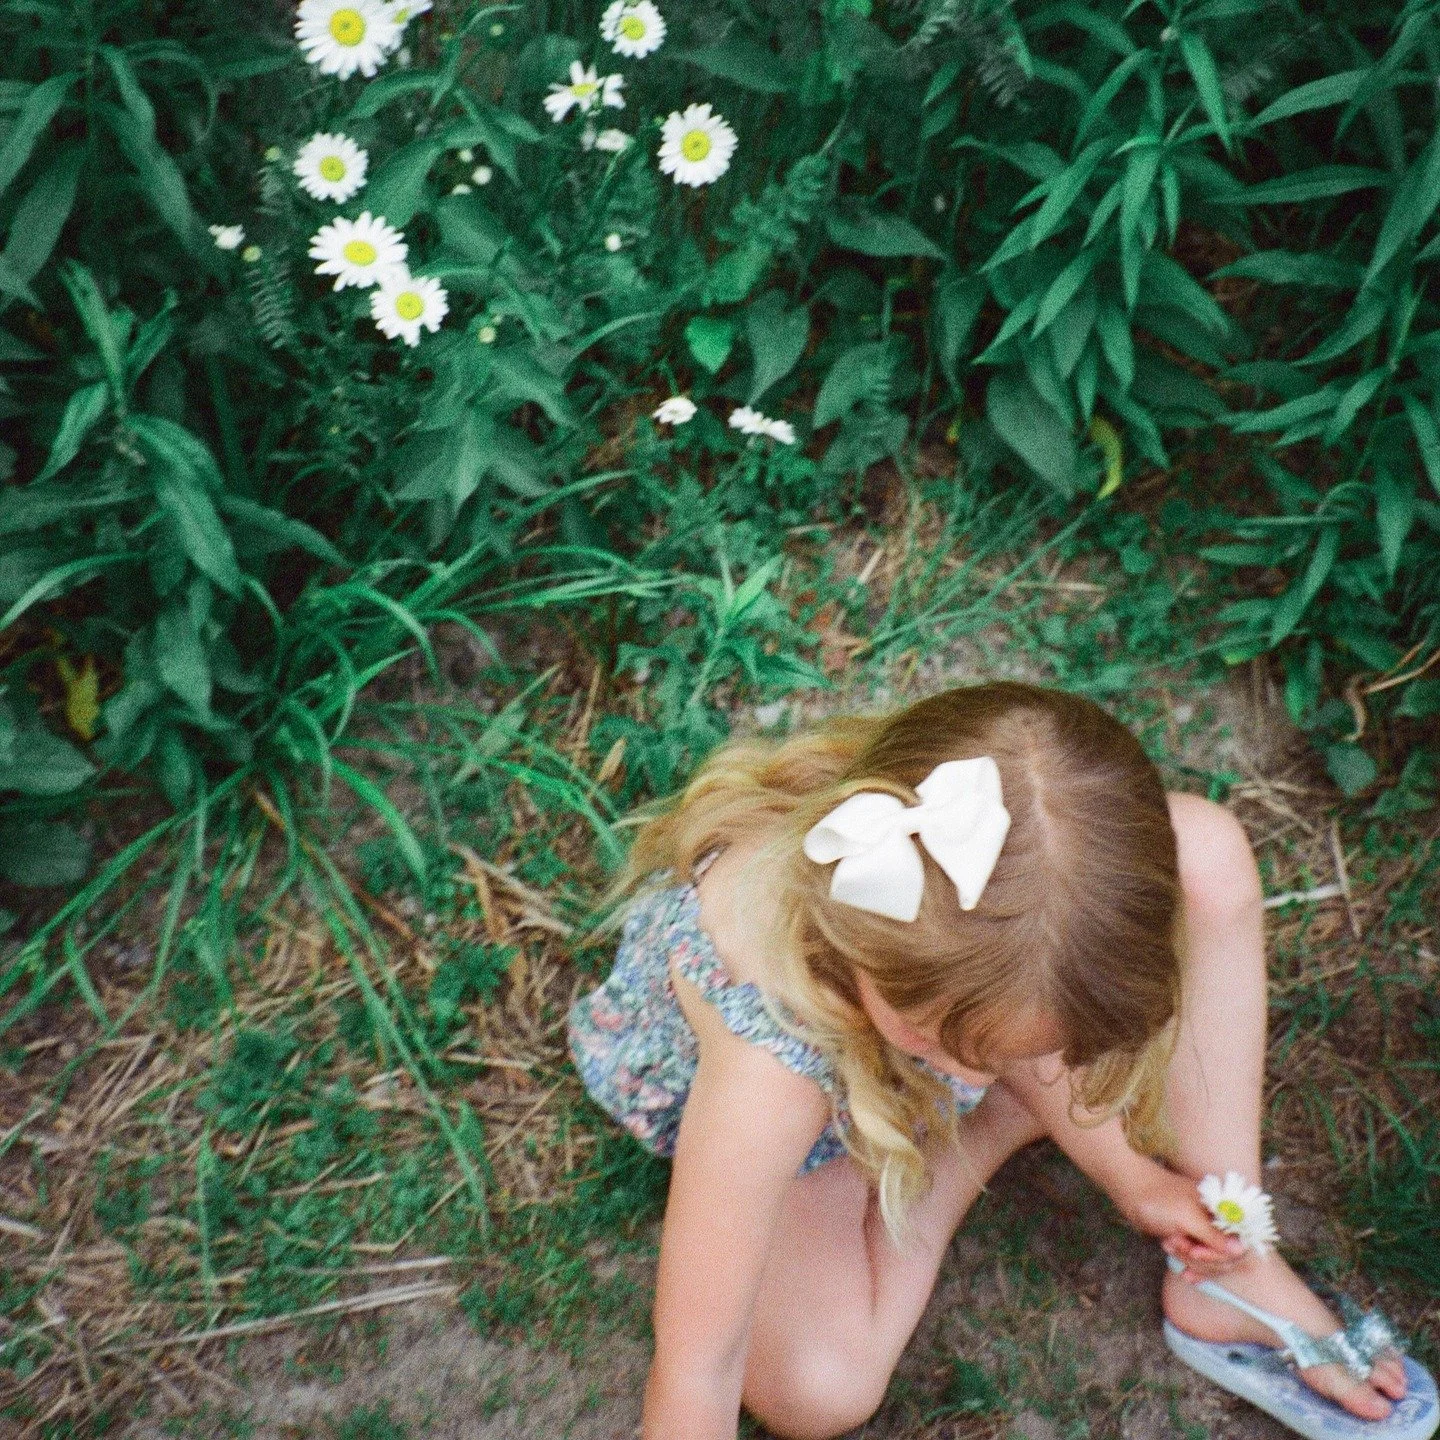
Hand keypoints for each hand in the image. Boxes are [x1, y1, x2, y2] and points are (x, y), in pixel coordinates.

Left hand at [1122, 1167, 1246, 1278]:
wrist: (1130, 1192)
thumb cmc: (1158, 1199)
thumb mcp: (1187, 1218)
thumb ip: (1214, 1235)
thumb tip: (1241, 1249)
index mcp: (1222, 1212)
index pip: (1240, 1246)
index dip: (1220, 1256)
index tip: (1196, 1252)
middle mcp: (1217, 1223)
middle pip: (1226, 1258)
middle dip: (1201, 1258)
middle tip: (1181, 1246)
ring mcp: (1204, 1232)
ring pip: (1211, 1262)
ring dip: (1189, 1259)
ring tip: (1170, 1243)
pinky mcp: (1191, 1240)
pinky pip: (1200, 1262)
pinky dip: (1190, 1266)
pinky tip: (1182, 1270)